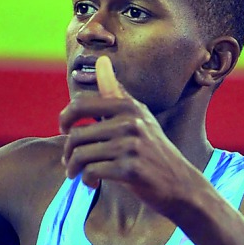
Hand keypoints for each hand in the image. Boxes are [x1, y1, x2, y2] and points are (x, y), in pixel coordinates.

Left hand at [58, 56, 202, 216]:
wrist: (179, 183)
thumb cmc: (152, 150)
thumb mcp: (138, 116)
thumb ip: (115, 92)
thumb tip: (101, 60)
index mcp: (129, 106)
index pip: (80, 105)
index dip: (64, 119)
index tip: (64, 130)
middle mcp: (130, 122)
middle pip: (76, 135)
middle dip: (68, 153)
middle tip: (70, 164)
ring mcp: (131, 145)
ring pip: (81, 155)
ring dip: (74, 168)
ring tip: (77, 174)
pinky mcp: (131, 169)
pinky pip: (92, 172)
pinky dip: (86, 180)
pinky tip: (92, 183)